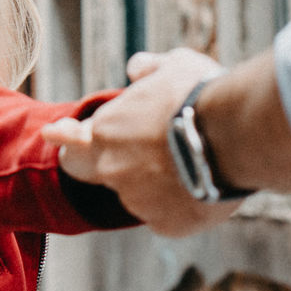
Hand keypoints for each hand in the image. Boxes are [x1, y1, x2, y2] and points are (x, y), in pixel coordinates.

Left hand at [42, 49, 241, 236]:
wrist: (235, 136)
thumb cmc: (202, 94)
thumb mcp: (175, 65)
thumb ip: (149, 68)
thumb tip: (134, 68)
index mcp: (107, 129)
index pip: (72, 139)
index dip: (66, 137)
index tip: (55, 135)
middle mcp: (112, 169)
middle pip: (87, 172)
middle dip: (97, 164)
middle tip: (123, 155)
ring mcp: (137, 201)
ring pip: (138, 194)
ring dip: (154, 181)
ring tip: (194, 160)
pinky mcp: (166, 225)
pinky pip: (168, 216)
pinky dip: (180, 204)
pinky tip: (204, 186)